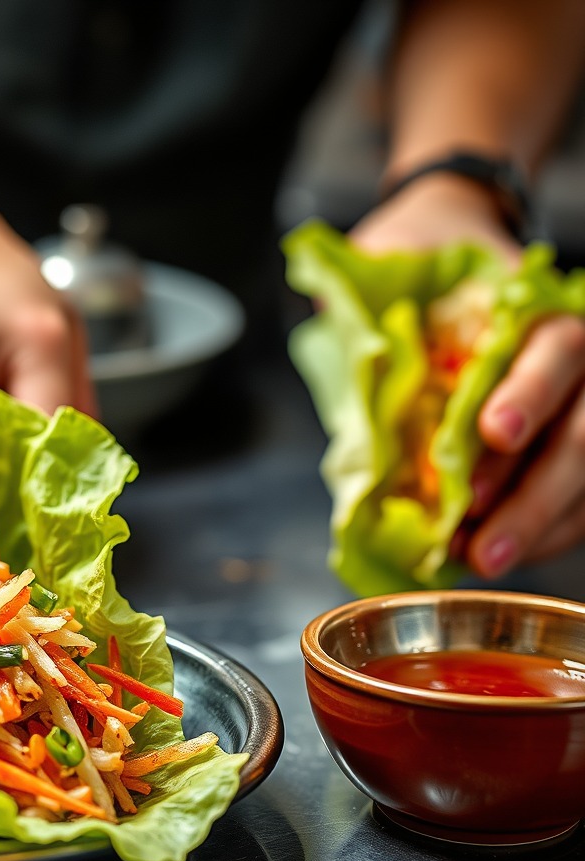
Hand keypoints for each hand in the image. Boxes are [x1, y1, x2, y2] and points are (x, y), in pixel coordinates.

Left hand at [350, 174, 584, 577]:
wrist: (447, 238)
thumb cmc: (419, 257)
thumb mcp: (388, 262)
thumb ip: (378, 315)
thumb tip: (358, 378)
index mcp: (536, 307)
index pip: (553, 351)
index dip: (528, 394)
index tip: (491, 434)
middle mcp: (574, 353)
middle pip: (582, 428)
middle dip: (533, 494)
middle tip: (481, 543)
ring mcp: (575, 397)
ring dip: (538, 524)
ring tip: (485, 561)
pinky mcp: (561, 433)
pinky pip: (577, 492)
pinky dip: (541, 528)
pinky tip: (497, 554)